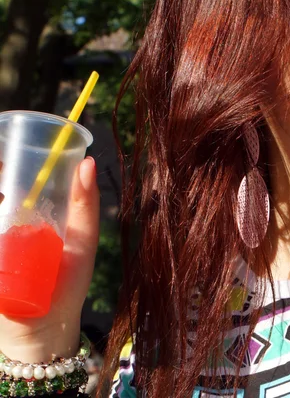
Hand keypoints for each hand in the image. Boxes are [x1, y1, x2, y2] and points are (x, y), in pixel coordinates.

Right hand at [0, 156, 99, 361]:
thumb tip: (87, 161)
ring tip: (5, 205)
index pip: (13, 182)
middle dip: (3, 180)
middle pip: (0, 197)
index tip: (12, 151)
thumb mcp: (83, 242)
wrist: (46, 333)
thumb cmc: (69, 285)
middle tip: (6, 178)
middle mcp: (5, 228)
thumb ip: (85, 204)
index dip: (11, 165)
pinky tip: (1, 230)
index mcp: (29, 218)